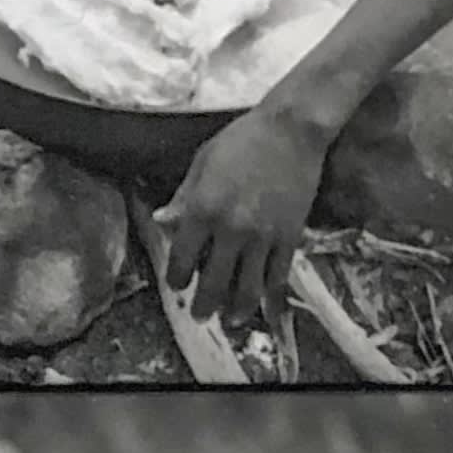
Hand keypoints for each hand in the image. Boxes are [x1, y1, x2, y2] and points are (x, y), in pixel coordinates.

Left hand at [158, 108, 329, 324]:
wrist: (291, 130)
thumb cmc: (242, 140)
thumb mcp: (201, 163)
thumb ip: (182, 197)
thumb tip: (160, 222)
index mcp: (203, 210)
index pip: (182, 260)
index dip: (177, 279)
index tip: (178, 284)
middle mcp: (231, 230)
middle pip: (214, 284)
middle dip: (204, 306)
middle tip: (200, 316)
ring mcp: (263, 237)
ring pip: (248, 289)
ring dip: (236, 311)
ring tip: (229, 322)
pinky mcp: (290, 238)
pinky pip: (278, 278)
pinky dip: (272, 301)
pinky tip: (266, 313)